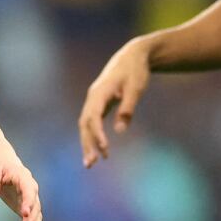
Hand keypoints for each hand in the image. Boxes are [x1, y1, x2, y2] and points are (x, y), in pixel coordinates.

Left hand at [0, 143, 41, 220]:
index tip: (24, 213)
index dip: (28, 201)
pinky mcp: (25, 206)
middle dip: (31, 218)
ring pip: (36, 214)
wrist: (0, 159)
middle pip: (34, 204)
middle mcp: (30, 187)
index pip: (28, 189)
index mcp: (23, 176)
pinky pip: (32, 219)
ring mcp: (29, 197)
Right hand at [78, 38, 150, 167]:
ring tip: (92, 163)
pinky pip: (92, 122)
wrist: (133, 55)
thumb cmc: (136, 71)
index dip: (97, 134)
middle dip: (87, 144)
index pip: (93, 117)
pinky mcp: (99, 103)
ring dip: (88, 143)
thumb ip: (127, 108)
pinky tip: (99, 149)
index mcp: (100, 92)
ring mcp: (94, 100)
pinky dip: (93, 135)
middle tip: (91, 164)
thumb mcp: (135, 88)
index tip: (105, 148)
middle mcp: (93, 97)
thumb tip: (120, 130)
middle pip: (84, 123)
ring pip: (86, 124)